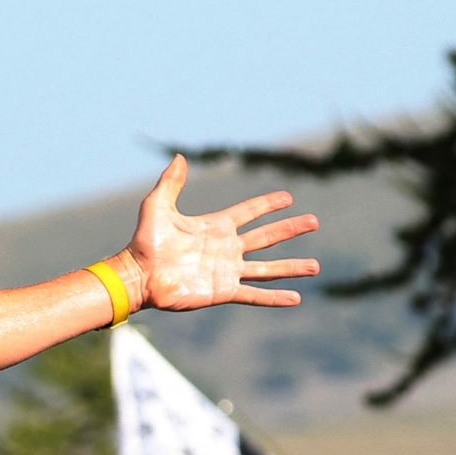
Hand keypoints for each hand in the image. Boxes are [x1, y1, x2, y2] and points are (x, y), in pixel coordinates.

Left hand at [125, 155, 322, 312]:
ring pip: (268, 268)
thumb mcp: (158, 205)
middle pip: (266, 237)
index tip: (288, 198)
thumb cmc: (145, 241)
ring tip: (316, 266)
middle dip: (290, 229)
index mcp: (215, 227)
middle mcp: (226, 248)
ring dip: (292, 267)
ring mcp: (227, 271)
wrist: (139, 276)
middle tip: (314, 221)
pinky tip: (296, 298)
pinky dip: (274, 297)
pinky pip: (254, 294)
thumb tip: (179, 156)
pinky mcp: (223, 291)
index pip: (249, 212)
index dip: (268, 205)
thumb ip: (171, 182)